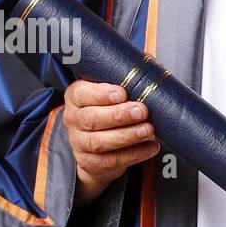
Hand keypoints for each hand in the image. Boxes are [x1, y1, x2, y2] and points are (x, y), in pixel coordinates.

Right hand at [64, 80, 158, 205]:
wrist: (94, 148)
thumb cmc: (107, 111)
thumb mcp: (109, 93)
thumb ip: (124, 79)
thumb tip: (151, 63)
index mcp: (76, 98)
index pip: (81, 94)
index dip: (100, 94)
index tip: (121, 93)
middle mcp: (73, 120)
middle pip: (92, 119)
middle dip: (119, 115)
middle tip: (142, 111)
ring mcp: (80, 143)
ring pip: (101, 141)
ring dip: (128, 135)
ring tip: (148, 130)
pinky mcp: (91, 163)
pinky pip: (112, 160)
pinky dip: (134, 154)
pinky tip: (150, 147)